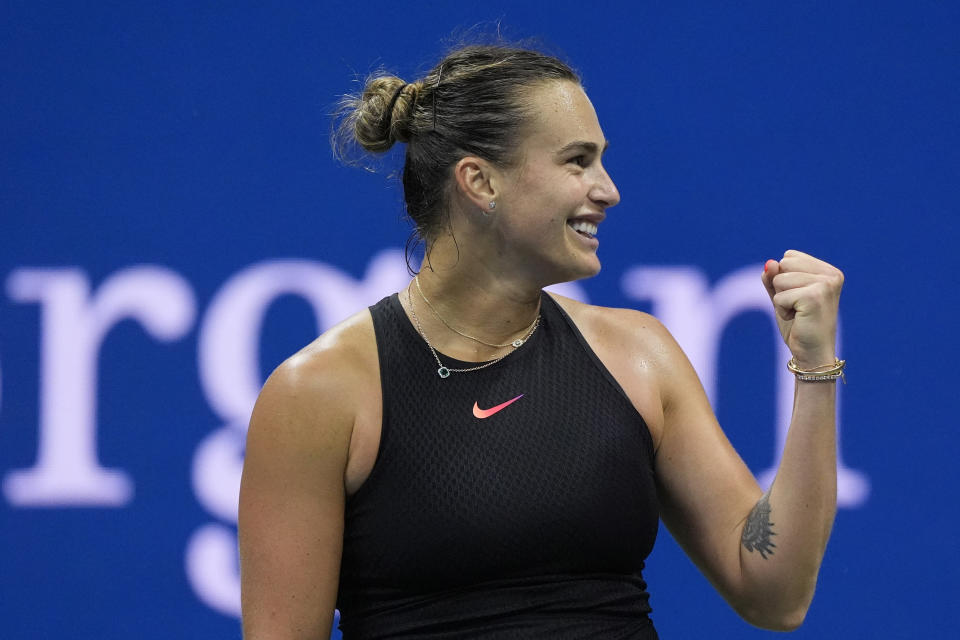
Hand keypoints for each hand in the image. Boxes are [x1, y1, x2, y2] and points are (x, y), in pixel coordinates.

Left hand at [761, 250, 843, 367]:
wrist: (812, 353)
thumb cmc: (799, 324)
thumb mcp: (782, 295)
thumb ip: (774, 277)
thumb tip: (770, 263)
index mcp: (828, 271)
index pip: (789, 256)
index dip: (784, 279)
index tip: (799, 298)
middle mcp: (831, 275)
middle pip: (783, 264)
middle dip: (782, 288)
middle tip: (798, 307)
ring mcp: (825, 284)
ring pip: (779, 279)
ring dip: (782, 300)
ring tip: (798, 313)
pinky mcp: (815, 297)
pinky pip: (779, 296)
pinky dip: (782, 310)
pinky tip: (797, 319)